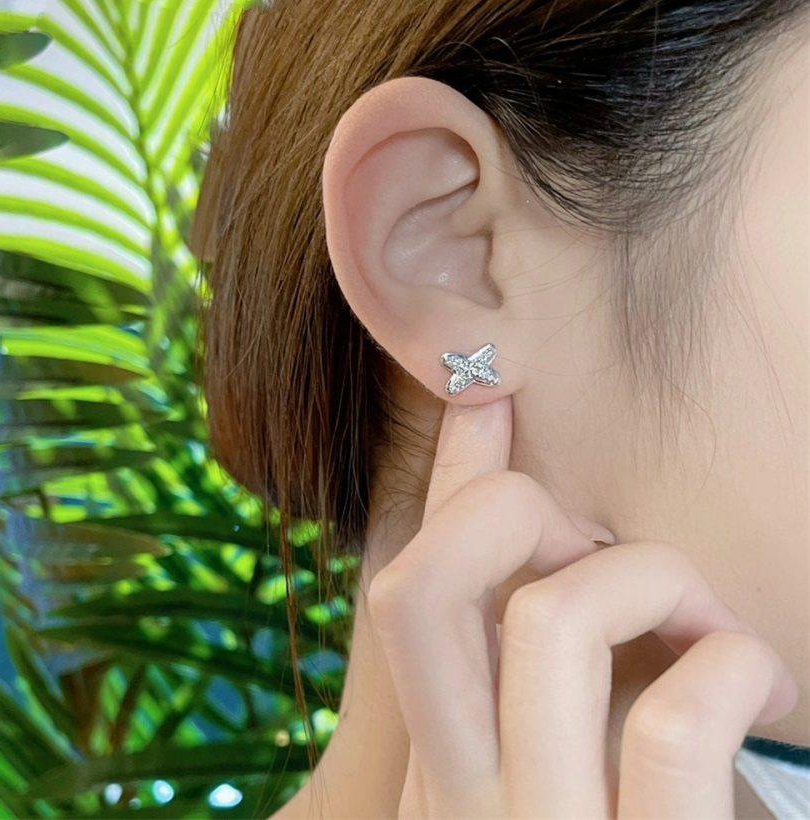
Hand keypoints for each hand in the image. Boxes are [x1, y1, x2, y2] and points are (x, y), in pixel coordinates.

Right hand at [367, 398, 797, 818]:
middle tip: (594, 536)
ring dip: (652, 579)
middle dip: (507, 506)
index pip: (411, 587)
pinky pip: (670, 726)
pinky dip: (728, 666)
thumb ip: (552, 660)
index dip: (444, 472)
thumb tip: (561, 539)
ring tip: (714, 628)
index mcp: (440, 759)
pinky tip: (757, 690)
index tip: (484, 390)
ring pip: (553, 618)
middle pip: (415, 588)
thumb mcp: (571, 756)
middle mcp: (458, 793)